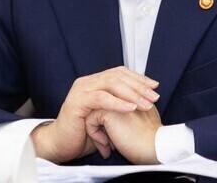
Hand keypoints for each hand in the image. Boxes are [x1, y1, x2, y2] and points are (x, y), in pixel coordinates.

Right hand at [30, 66, 159, 163]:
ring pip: (110, 84)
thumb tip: (144, 100)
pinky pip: (101, 98)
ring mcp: (81, 90)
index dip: (138, 77)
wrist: (62, 144)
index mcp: (94, 82)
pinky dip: (118, 103)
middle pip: (117, 76)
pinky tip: (130, 108)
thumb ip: (120, 104)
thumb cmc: (84, 133)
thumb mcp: (107, 115)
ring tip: (146, 104)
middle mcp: (87, 82)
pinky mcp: (77, 102)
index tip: (154, 86)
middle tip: (154, 96)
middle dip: (139, 86)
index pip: (119, 72)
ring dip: (131, 94)